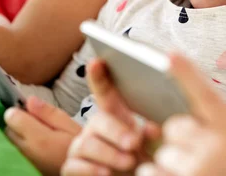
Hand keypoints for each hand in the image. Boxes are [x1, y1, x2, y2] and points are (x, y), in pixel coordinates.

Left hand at [5, 96, 81, 175]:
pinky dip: (20, 145)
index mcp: (38, 138)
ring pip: (9, 140)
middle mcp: (25, 150)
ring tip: (38, 135)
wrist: (81, 171)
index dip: (21, 110)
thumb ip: (50, 113)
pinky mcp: (23, 166)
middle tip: (38, 123)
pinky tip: (36, 146)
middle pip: (8, 129)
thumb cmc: (77, 147)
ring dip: (18, 134)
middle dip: (18, 122)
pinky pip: (13, 151)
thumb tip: (29, 100)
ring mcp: (22, 160)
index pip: (12, 117)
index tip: (33, 112)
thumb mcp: (70, 126)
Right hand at [62, 59, 160, 175]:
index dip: (99, 76)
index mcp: (113, 116)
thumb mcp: (149, 146)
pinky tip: (106, 173)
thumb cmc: (140, 159)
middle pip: (98, 120)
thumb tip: (152, 128)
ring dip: (110, 154)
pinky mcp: (72, 167)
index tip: (97, 61)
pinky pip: (75, 165)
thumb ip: (151, 134)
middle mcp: (94, 128)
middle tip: (134, 143)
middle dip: (117, 131)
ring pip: (88, 144)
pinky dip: (91, 170)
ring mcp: (81, 146)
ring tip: (129, 162)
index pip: (104, 92)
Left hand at [136, 54, 225, 175]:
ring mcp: (197, 169)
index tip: (168, 54)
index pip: (206, 96)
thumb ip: (209, 128)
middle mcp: (216, 148)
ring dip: (167, 168)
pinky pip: (148, 174)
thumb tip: (161, 123)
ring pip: (158, 155)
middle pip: (173, 128)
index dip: (187, 74)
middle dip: (178, 143)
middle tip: (201, 161)